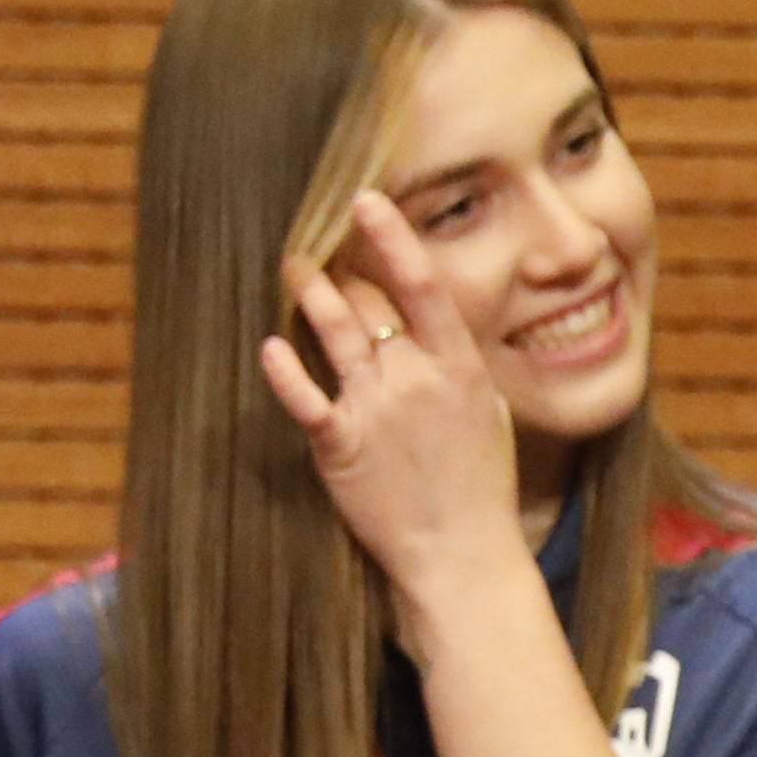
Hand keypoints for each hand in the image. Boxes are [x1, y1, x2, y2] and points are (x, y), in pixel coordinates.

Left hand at [257, 198, 533, 602]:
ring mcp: (377, 411)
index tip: (366, 201)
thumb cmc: (480, 487)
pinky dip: (285, 372)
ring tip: (294, 270)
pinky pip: (306, 399)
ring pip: (335, 334)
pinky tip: (269, 348)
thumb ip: (456, 366)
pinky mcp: (341, 447)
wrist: (463, 555)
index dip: (392, 238)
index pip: (423, 286)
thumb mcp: (487, 413)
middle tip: (322, 248)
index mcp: (459, 367)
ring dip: (311, 296)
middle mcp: (416, 379)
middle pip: (369, 304)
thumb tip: (433, 327)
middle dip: (344, 272)